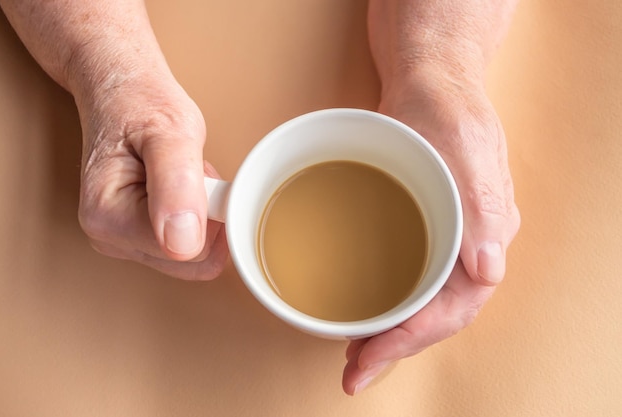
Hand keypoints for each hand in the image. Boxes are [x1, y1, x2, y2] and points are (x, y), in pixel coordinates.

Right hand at [76, 73, 228, 279]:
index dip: (212, 216)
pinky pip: (186, 244)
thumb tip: (183, 244)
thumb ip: (177, 186)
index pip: (191, 251)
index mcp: (109, 217)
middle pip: (192, 259)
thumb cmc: (140, 103)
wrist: (120, 91)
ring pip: (192, 254)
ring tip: (185, 177)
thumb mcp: (170, 132)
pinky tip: (182, 187)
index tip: (204, 178)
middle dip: (207, 218)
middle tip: (193, 175)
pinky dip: (196, 216)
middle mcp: (109, 237)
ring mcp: (122, 240)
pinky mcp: (137, 236)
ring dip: (203, 216)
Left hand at [342, 72, 520, 394]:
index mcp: (485, 232)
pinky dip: (386, 303)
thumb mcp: (462, 145)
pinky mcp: (422, 228)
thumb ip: (480, 205)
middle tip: (354, 370)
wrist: (430, 81)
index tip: (373, 354)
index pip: (455, 304)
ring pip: (421, 301)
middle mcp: (467, 244)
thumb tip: (488, 271)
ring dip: (389, 332)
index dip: (414, 335)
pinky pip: (408, 279)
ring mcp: (444, 238)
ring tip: (354, 354)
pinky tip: (362, 312)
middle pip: (436, 313)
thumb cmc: (445, 107)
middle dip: (395, 346)